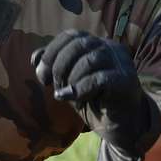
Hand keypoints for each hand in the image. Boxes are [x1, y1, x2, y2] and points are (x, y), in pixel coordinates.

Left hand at [32, 30, 160, 160]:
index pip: (71, 35)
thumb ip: (54, 67)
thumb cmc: (94, 100)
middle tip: (51, 84)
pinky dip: (79, 89)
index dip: (51, 51)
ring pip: (89, 60)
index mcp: (97, 44)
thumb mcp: (69, 82)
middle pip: (80, 44)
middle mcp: (111, 48)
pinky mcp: (125, 81)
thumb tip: (35, 58)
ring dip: (70, 78)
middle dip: (58, 64)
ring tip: (64, 94)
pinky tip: (70, 98)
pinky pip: (99, 79)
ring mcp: (121, 63)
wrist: (120, 125)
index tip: (41, 74)